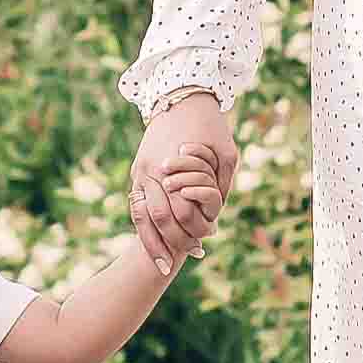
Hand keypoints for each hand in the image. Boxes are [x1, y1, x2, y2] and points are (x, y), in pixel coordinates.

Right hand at [130, 93, 234, 266]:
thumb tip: (216, 214)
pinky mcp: (136, 171)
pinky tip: (154, 243)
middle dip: (173, 244)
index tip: (203, 246)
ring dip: (152, 243)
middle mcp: (152, 172)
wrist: (181, 97)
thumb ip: (221, 184)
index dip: (193, 232)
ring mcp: (140, 172)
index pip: (182, 212)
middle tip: (188, 257)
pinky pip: (136, 206)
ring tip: (164, 265)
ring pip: (140, 216)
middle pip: (159, 219)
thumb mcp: (227, 153)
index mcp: (174, 167)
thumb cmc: (210, 126)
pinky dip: (144, 228)